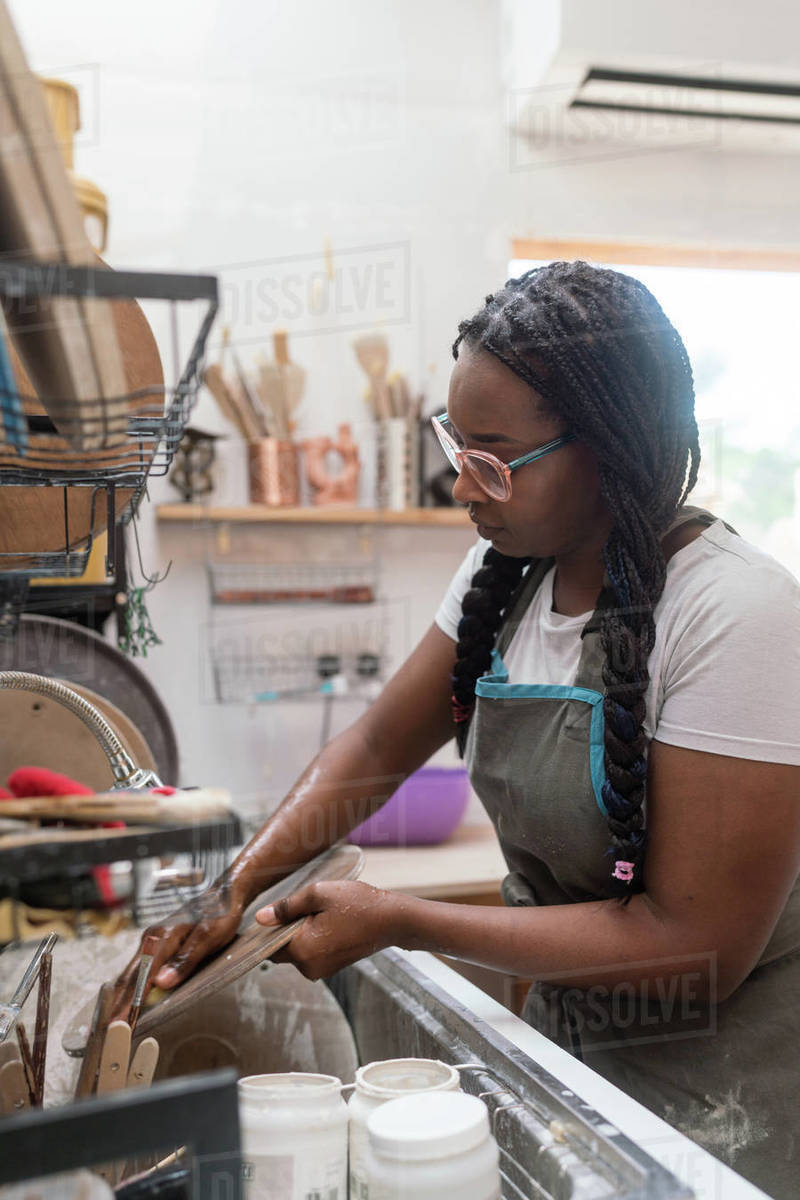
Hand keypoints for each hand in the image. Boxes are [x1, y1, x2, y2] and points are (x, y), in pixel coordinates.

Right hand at [112, 878, 244, 1016]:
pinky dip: (132, 987)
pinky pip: (140, 969)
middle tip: (108, 1029)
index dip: (129, 1001)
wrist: (224, 895)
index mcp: (163, 937)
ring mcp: (152, 942)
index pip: (141, 976)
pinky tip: (127, 999)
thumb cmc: (219, 915)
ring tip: (113, 1020)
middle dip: (117, 1003)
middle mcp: (152, 939)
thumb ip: (185, 960)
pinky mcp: (157, 945)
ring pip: (133, 973)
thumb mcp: (209, 938)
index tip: (119, 1022)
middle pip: (130, 976)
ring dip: (122, 997)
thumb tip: (162, 982)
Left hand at [256, 880, 407, 980]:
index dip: (269, 929)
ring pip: (298, 950)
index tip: (278, 912)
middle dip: (289, 929)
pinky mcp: (332, 967)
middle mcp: (309, 968)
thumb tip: (261, 918)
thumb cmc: (358, 904)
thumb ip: (286, 907)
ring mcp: (322, 970)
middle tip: (309, 908)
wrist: (392, 920)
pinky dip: (315, 939)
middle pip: (283, 949)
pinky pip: (312, 953)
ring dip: (303, 933)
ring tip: (324, 914)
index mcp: (302, 951)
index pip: (268, 946)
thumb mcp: (318, 895)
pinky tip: (331, 923)